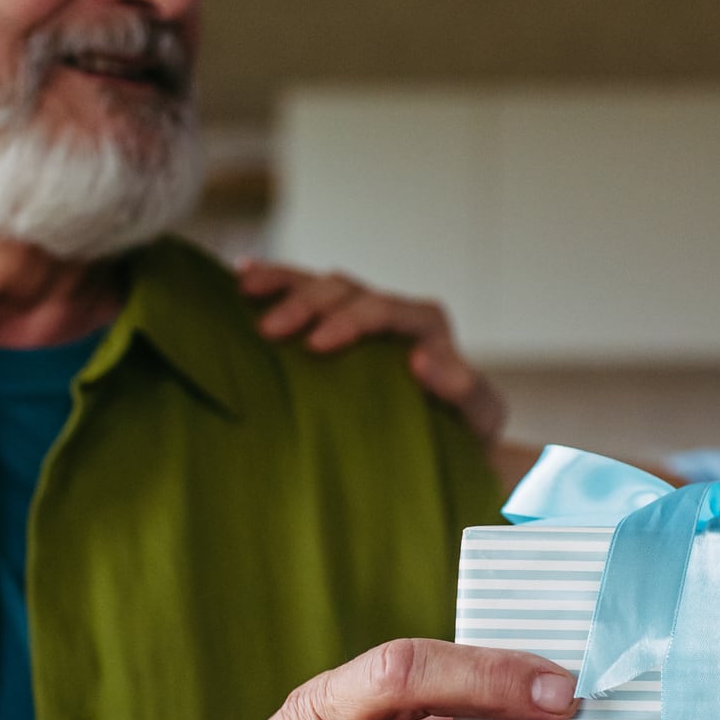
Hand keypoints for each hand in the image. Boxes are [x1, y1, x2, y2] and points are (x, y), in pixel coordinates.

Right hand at [237, 260, 506, 444]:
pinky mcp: (333, 327)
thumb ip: (466, 389)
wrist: (452, 442)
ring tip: (244, 287)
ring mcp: (358, 316)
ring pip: (318, 283)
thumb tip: (421, 361)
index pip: (386, 308)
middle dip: (306, 303)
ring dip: (281, 282)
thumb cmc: (466, 431)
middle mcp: (390, 311)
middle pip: (345, 290)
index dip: (351, 319)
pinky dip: (274, 281)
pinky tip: (238, 278)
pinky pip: (302, 293)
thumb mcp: (481, 416)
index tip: (317, 345)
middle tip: (269, 329)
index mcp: (425, 325)